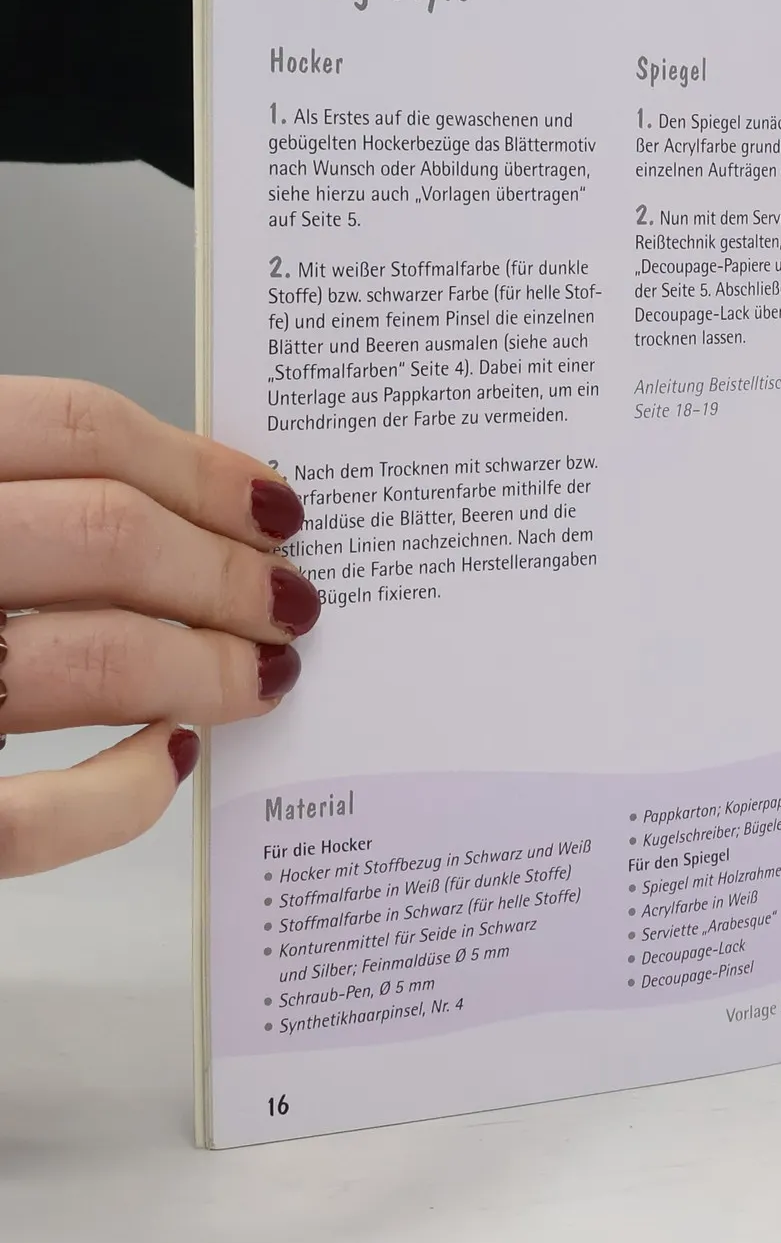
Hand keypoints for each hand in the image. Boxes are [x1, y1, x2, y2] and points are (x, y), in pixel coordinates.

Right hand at [0, 378, 318, 876]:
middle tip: (289, 601)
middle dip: (228, 572)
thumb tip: (160, 503)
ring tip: (258, 673)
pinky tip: (164, 764)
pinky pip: (26, 816)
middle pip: (105, 535)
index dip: (199, 465)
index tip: (272, 505)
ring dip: (205, 667)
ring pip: (89, 658)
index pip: (71, 426)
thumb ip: (4, 492)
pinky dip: (120, 796)